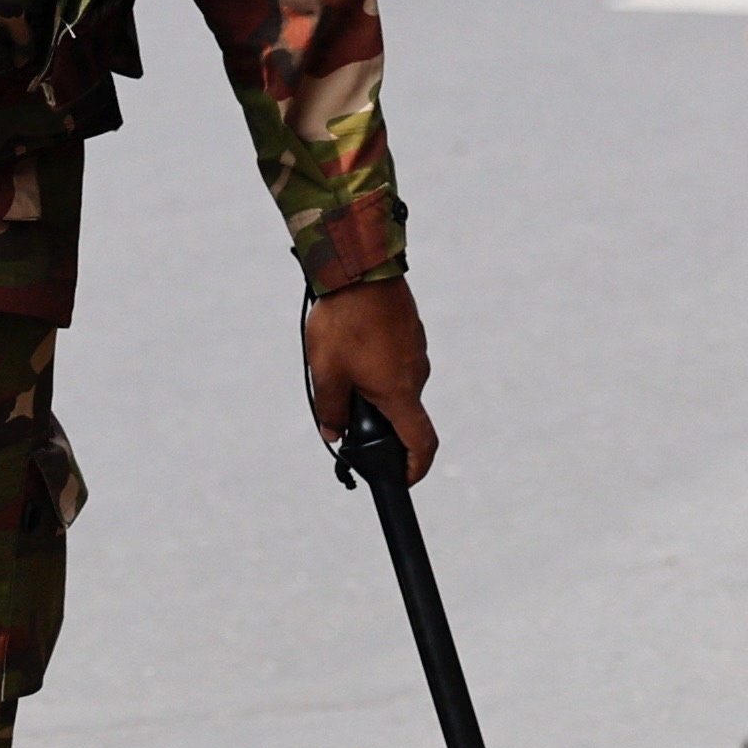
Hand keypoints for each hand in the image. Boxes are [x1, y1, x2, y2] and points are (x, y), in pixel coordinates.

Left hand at [304, 280, 434, 480]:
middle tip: (345, 406)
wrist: (360, 270)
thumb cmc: (344, 322)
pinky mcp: (411, 331)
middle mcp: (416, 375)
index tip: (402, 478)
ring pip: (396, 382)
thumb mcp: (326, 373)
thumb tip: (332, 432)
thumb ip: (329, 409)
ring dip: (373, 384)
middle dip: (376, 417)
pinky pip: (396, 358)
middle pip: (402, 411)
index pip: (421, 443)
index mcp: (399, 393)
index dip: (415, 468)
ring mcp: (416, 351)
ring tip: (342, 366)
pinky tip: (353, 344)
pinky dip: (377, 362)